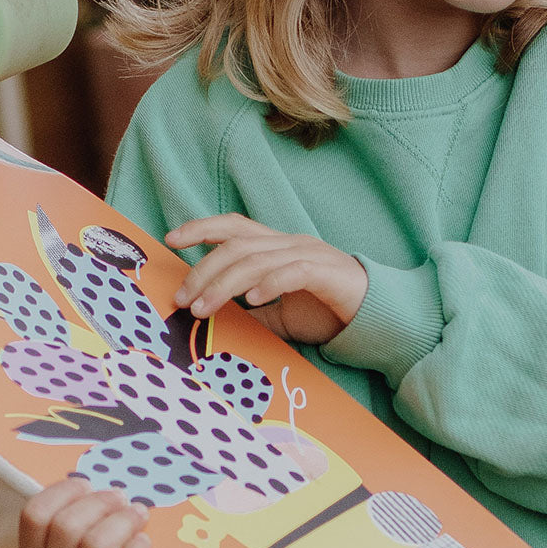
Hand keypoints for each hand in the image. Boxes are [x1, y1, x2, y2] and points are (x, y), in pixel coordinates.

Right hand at [19, 477, 150, 547]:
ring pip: (96, 546)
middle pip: (65, 527)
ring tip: (136, 515)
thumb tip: (98, 478)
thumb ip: (79, 511)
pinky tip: (140, 542)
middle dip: (99, 501)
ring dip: (123, 520)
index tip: (85, 486)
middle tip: (118, 498)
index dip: (62, 490)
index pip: (34, 516)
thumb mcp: (80, 533)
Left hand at [166, 214, 367, 343]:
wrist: (375, 315)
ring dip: (224, 285)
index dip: (202, 228)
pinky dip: (269, 284)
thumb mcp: (280, 315)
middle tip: (182, 298)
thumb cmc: (326, 311)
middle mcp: (289, 242)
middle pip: (237, 244)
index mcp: (277, 246)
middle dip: (203, 269)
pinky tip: (253, 301)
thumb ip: (253, 313)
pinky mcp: (326, 272)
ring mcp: (309, 254)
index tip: (171, 239)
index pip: (234, 227)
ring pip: (256, 259)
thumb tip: (216, 321)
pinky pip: (292, 272)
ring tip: (203, 309)